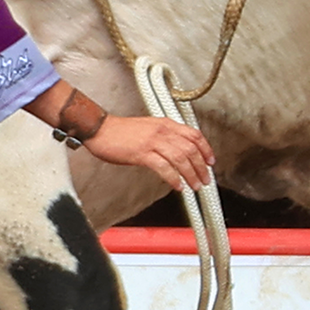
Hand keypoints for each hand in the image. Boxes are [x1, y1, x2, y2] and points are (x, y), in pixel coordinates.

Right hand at [81, 115, 214, 190]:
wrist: (99, 129)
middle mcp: (162, 131)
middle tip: (205, 179)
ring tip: (194, 186)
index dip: (206, 149)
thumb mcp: (148, 127)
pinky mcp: (142, 153)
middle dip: (201, 167)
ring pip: (181, 159)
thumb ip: (163, 135)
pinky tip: (177, 186)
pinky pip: (164, 168)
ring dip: (191, 175)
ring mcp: (152, 142)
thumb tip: (178, 150)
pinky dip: (173, 178)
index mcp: (165, 123)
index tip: (210, 161)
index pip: (194, 135)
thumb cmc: (120, 131)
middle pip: (191, 149)